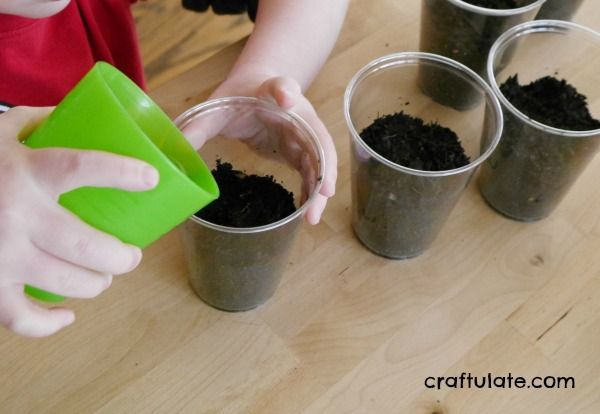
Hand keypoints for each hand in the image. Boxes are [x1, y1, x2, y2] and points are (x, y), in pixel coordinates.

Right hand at [0, 107, 158, 336]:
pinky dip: (49, 324)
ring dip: (95, 284)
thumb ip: (39, 122)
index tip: (151, 179)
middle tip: (130, 256)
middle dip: (121, 257)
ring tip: (104, 278)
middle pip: (86, 245)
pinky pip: (21, 317)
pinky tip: (66, 315)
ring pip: (64, 281)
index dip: (121, 173)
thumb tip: (86, 114)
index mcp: (23, 170)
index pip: (81, 167)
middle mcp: (13, 213)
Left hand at [184, 75, 336, 223]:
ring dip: (320, 189)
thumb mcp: (214, 108)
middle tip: (323, 193)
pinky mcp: (300, 150)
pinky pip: (312, 172)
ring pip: (320, 161)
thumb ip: (197, 126)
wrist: (253, 91)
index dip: (285, 90)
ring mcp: (303, 133)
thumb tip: (175, 150)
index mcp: (274, 92)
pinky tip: (306, 214)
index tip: (287, 97)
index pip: (281, 85)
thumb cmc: (236, 96)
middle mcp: (297, 113)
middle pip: (317, 137)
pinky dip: (311, 192)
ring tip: (312, 218)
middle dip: (322, 166)